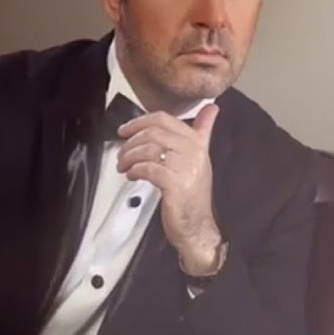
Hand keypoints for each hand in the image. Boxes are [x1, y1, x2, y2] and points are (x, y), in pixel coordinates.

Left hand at [116, 104, 224, 274]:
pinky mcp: (176, 184)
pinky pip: (148, 168)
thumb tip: (212, 108)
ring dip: (129, 156)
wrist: (198, 226)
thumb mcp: (198, 158)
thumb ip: (203, 131)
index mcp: (197, 142)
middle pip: (153, 132)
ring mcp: (186, 168)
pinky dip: (135, 170)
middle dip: (131, 141)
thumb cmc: (192, 194)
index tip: (125, 129)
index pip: (165, 119)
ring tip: (124, 165)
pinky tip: (131, 175)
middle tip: (121, 152)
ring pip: (149, 149)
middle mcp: (194, 152)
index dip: (140, 121)